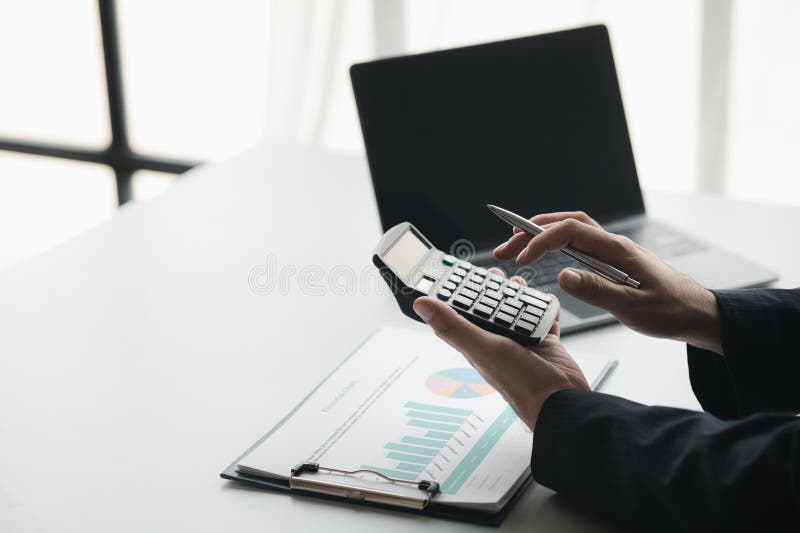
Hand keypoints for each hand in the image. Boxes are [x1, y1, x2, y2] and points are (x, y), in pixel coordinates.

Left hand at [413, 270, 588, 429]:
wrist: (561, 401)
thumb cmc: (520, 383)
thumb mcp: (482, 348)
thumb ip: (453, 326)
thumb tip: (421, 304)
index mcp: (477, 342)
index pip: (460, 313)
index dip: (458, 294)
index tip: (458, 274)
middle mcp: (497, 341)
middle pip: (491, 308)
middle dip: (493, 289)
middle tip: (494, 274)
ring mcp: (522, 341)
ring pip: (518, 310)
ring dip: (519, 295)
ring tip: (520, 283)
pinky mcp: (544, 342)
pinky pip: (544, 318)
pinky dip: (545, 307)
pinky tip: (545, 300)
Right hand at [493, 211, 722, 353]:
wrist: (697, 313)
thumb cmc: (671, 311)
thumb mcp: (633, 307)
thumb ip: (597, 291)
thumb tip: (562, 276)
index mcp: (617, 250)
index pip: (571, 231)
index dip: (541, 241)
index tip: (522, 259)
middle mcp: (613, 245)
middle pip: (567, 223)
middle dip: (532, 230)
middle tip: (505, 246)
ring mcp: (613, 252)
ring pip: (572, 230)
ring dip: (542, 234)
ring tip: (516, 247)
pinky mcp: (613, 262)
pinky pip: (579, 244)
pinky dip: (556, 243)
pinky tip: (545, 254)